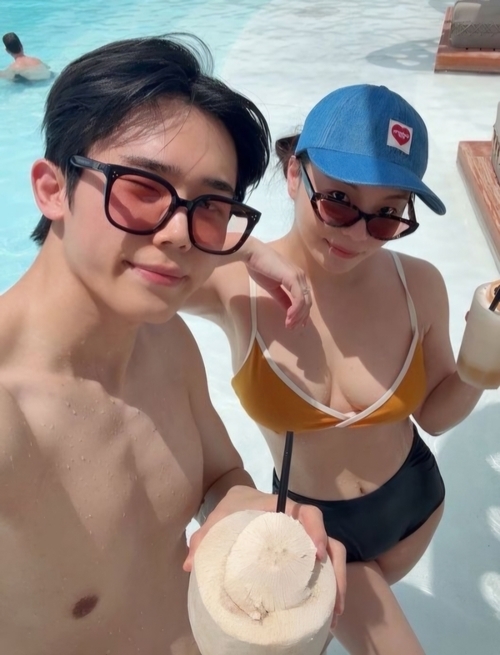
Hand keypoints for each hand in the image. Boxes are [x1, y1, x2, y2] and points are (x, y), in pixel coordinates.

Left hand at [183, 485, 345, 622]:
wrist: (238, 503)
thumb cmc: (232, 508)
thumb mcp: (219, 518)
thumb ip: (205, 536)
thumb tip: (190, 564)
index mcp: (283, 509)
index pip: (308, 514)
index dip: (317, 531)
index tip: (317, 553)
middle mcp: (300, 526)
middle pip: (330, 541)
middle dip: (336, 570)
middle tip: (333, 600)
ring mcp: (304, 542)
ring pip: (332, 559)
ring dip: (336, 585)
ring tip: (333, 615)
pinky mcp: (303, 557)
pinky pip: (322, 571)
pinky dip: (327, 589)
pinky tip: (324, 614)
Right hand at [239, 238, 311, 328]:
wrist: (252, 255)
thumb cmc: (260, 268)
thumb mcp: (273, 288)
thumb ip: (283, 299)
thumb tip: (289, 310)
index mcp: (297, 278)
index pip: (305, 298)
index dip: (302, 313)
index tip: (296, 325)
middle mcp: (301, 277)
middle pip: (307, 302)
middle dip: (301, 317)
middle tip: (292, 328)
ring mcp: (298, 277)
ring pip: (305, 302)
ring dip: (298, 316)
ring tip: (289, 325)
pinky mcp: (293, 278)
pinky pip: (298, 298)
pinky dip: (295, 310)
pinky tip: (288, 317)